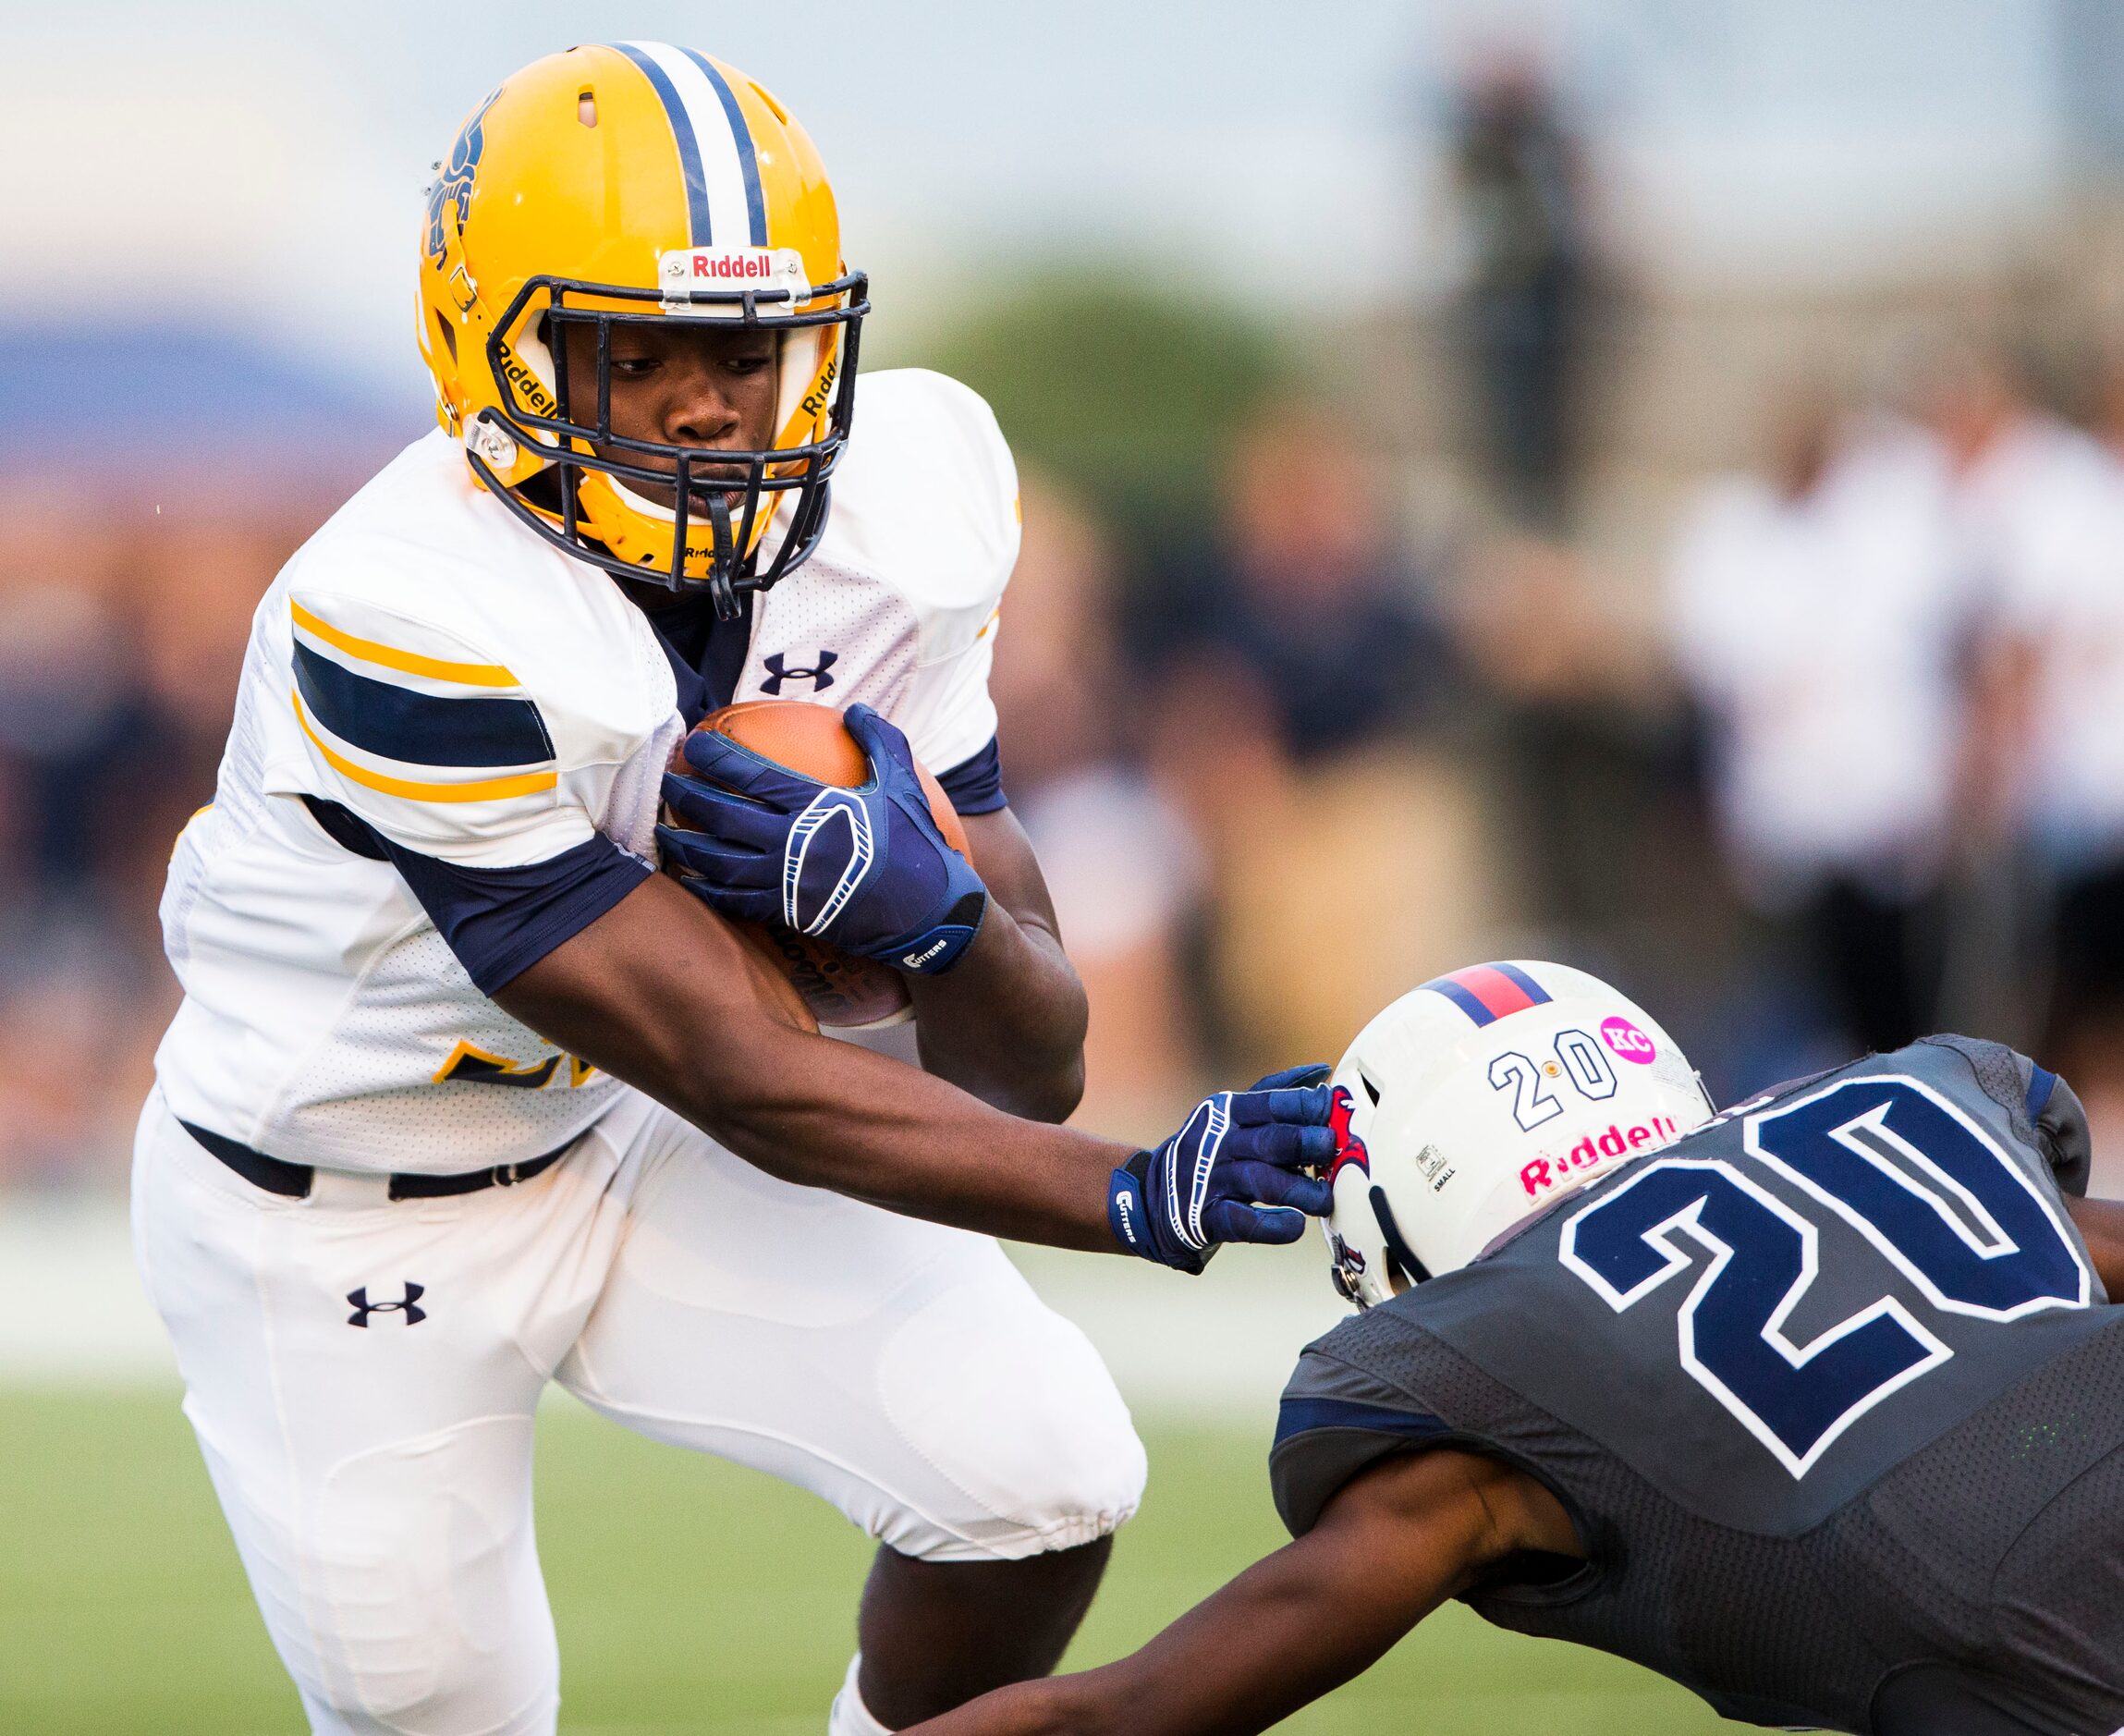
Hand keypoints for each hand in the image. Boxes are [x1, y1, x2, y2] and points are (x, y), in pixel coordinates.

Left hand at [657, 704, 988, 974]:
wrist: (928, 912)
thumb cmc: (916, 843)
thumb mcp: (903, 783)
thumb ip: (879, 740)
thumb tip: (855, 710)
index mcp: (814, 806)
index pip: (749, 775)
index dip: (715, 756)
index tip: (694, 744)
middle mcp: (792, 843)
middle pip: (720, 816)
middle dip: (686, 796)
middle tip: (668, 783)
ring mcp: (786, 881)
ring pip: (718, 862)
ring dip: (685, 845)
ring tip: (665, 832)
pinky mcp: (789, 913)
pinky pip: (735, 901)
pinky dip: (708, 890)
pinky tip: (692, 880)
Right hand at [1109, 1066, 1335, 1272]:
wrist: (1153, 1196)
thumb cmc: (1209, 1150)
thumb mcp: (1230, 1113)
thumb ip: (1275, 1091)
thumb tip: (1322, 1071)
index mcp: (1227, 1111)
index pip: (1273, 1102)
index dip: (1309, 1107)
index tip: (1334, 1114)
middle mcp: (1218, 1142)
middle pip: (1274, 1141)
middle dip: (1311, 1145)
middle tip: (1334, 1153)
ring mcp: (1210, 1181)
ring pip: (1265, 1182)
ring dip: (1303, 1191)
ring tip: (1324, 1199)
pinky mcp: (1207, 1218)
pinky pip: (1246, 1223)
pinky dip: (1275, 1226)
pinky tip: (1295, 1225)